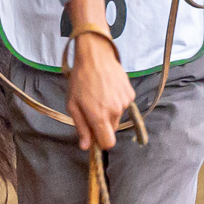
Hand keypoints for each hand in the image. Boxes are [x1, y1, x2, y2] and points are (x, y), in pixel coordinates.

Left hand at [65, 32, 134, 151]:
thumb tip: (86, 146)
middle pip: (112, 130)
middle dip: (103, 124)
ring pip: (117, 117)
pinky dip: (116, 101)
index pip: (108, 143)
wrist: (95, 56)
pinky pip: (123, 105)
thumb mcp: (73, 105)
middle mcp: (115, 111)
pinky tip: (108, 89)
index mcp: (99, 116)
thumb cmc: (80, 80)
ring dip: (110, 111)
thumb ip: (81, 127)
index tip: (94, 135)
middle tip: (92, 108)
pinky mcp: (130, 94)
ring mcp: (124, 102)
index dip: (101, 142)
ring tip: (100, 95)